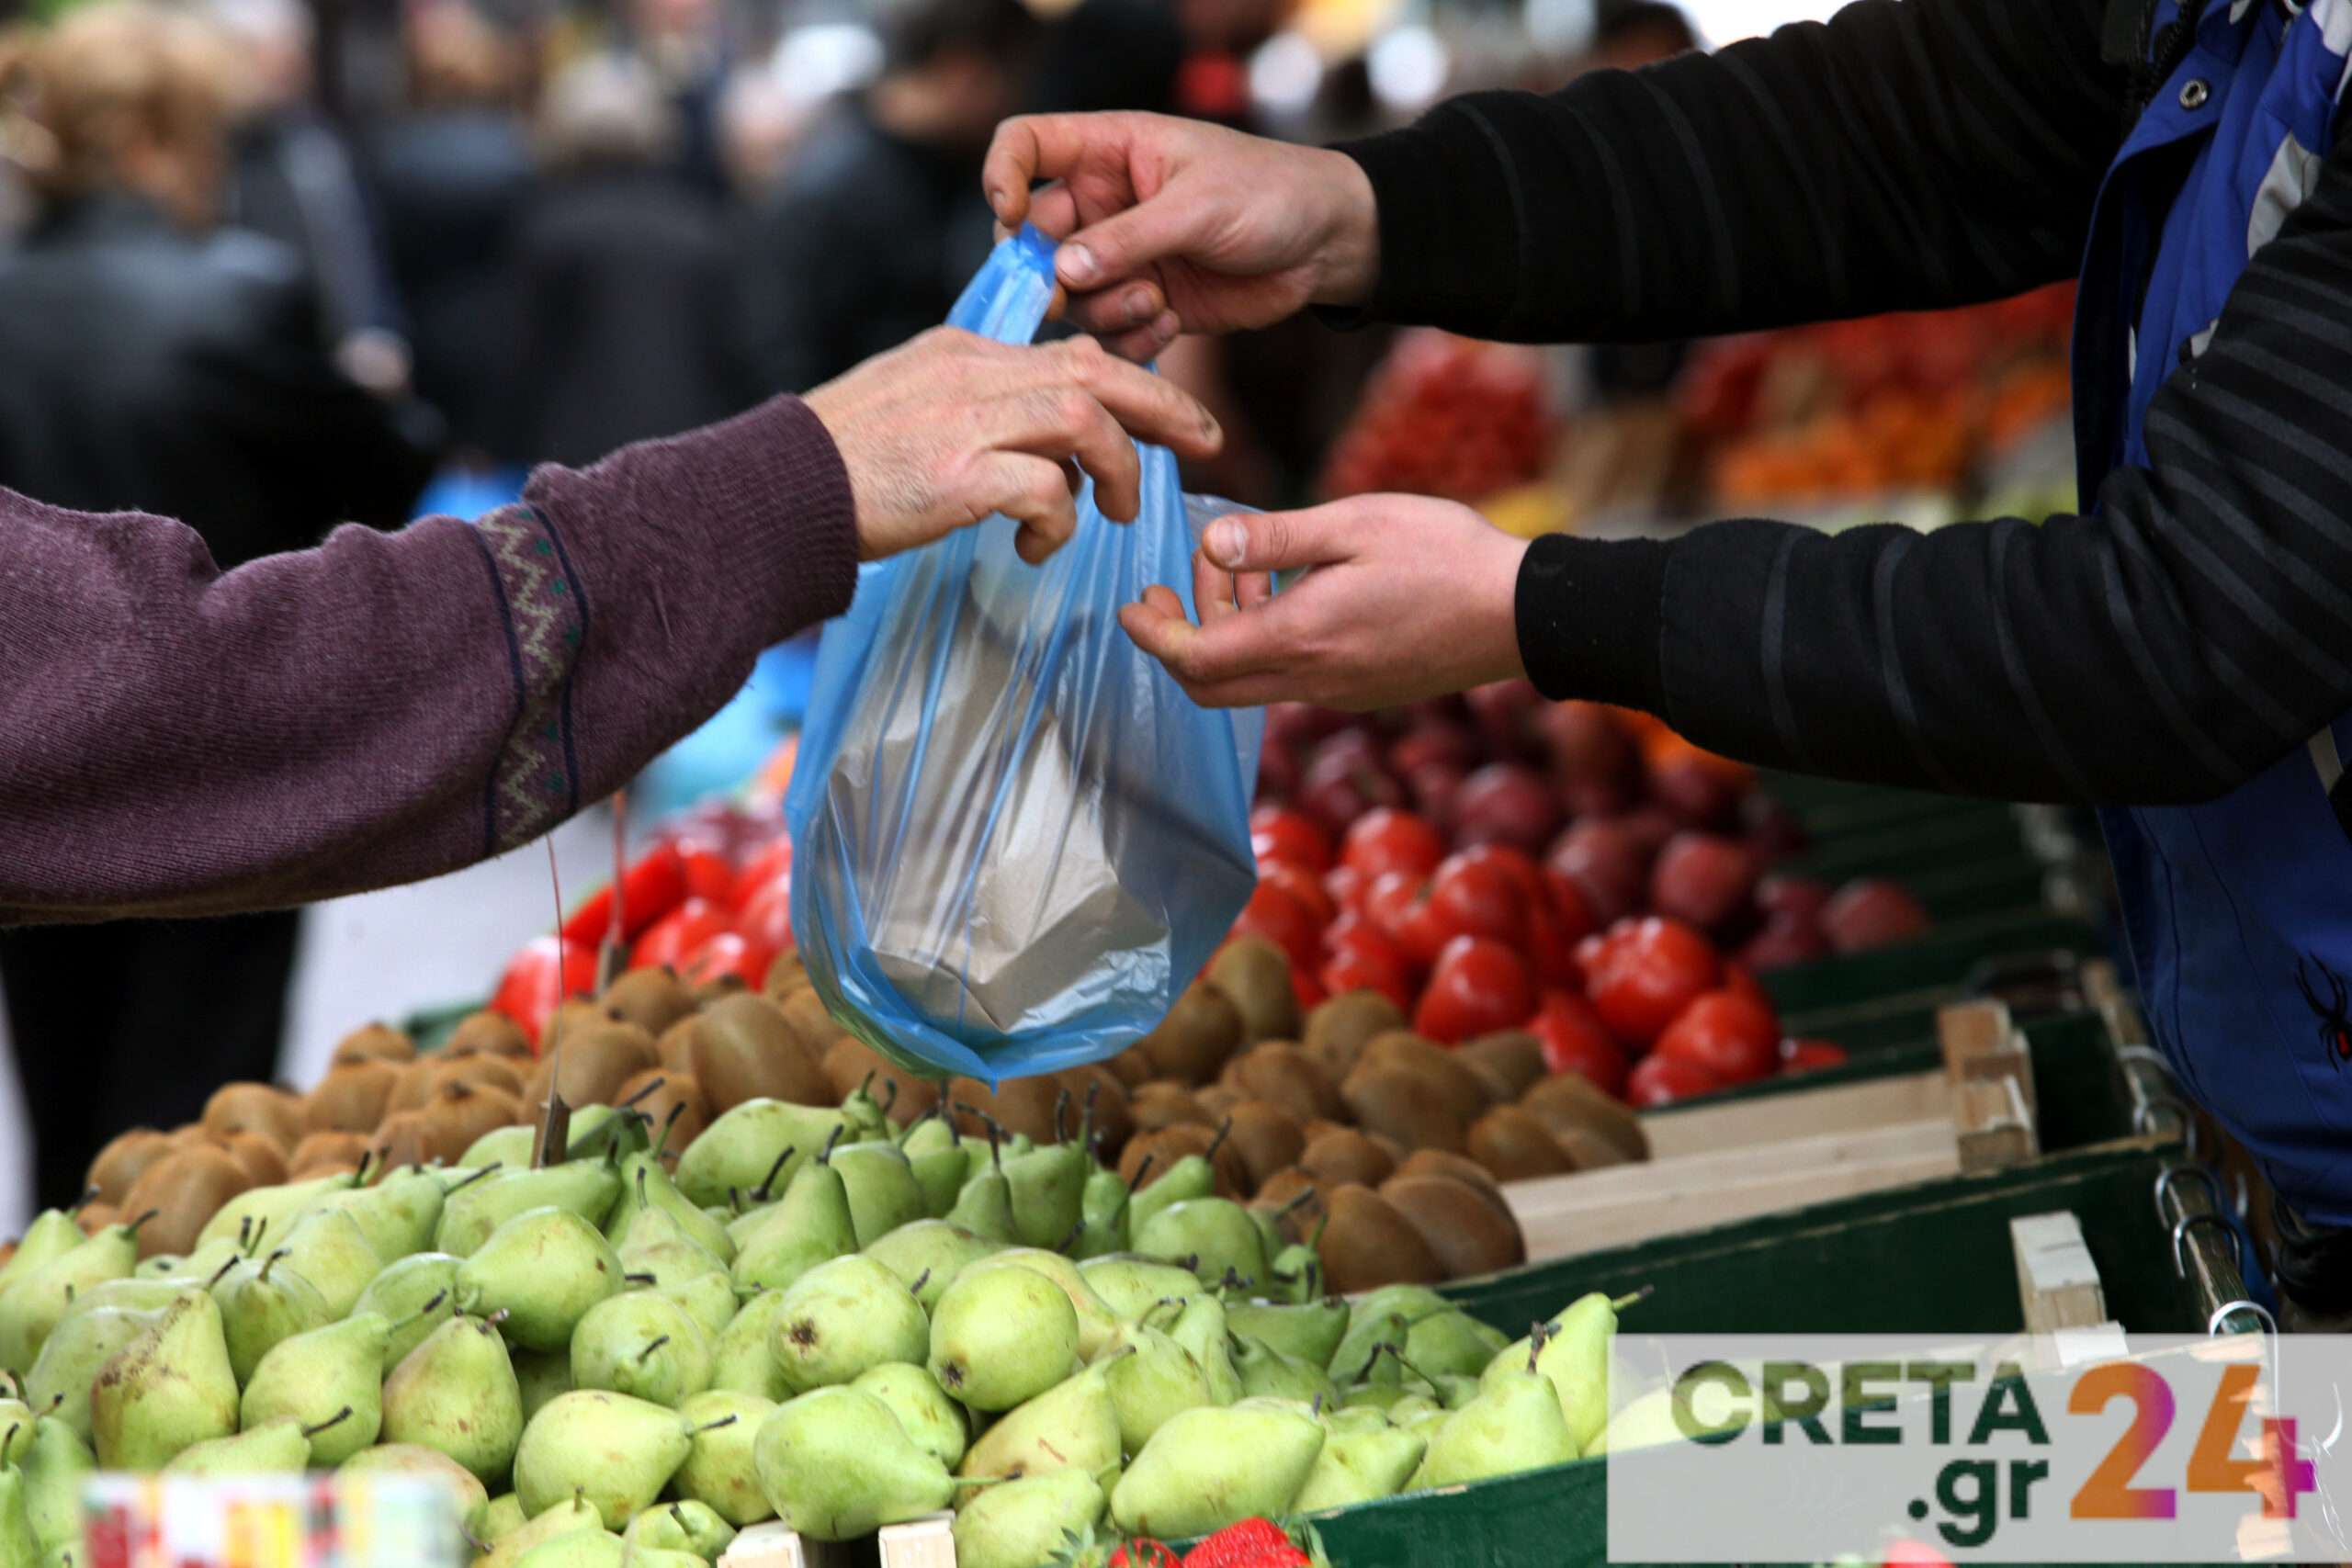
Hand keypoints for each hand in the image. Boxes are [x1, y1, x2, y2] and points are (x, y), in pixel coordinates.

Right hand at [804, 326, 1220, 564]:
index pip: (1071, 351)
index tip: (1170, 413)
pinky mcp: (956, 477)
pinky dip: (1058, 522)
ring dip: (1117, 471)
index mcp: (965, 353)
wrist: (772, 492)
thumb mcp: (914, 407)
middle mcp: (972, 375)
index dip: (1134, 379)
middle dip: (1164, 404)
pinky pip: (1045, 490)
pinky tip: (1036, 548)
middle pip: (1096, 370)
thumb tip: (1047, 447)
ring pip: (1083, 421)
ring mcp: (965, 423)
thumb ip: (979, 408)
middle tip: (1206, 441)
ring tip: (1116, 514)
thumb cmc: (842, 465)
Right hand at [983, 112, 1378, 359]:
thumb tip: (1062, 269)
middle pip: (1033, 239)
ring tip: (1155, 305)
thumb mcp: (1199, 206)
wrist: (1326, 244)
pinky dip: (1130, 340)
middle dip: (1047, 274)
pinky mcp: (1145, 303)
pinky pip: (1108, 333)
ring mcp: (1122, 258)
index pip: (1025, 146)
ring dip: (1103, 310)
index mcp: (1107, 152)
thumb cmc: (1270, 194)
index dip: (1002, 176)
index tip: (1010, 216)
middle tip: (1068, 297)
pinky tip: (1172, 325)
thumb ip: (1129, 238)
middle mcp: (1103, 204)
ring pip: (1071, 296)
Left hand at [1120, 494, 1529, 708]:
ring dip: (1228, 631)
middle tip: (1172, 585)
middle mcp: (1312, 680)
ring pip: (1251, 682)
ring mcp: (1339, 693)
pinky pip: (1290, 678)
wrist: (1523, 614)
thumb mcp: (1354, 523)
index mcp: (1301, 638)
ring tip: (1245, 569)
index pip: (1195, 658)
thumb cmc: (1446, 556)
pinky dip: (1267, 641)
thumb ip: (1275, 538)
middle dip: (1178, 637)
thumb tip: (1210, 544)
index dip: (1152, 635)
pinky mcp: (1362, 692)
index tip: (1130, 605)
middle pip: (1211, 687)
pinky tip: (1290, 592)